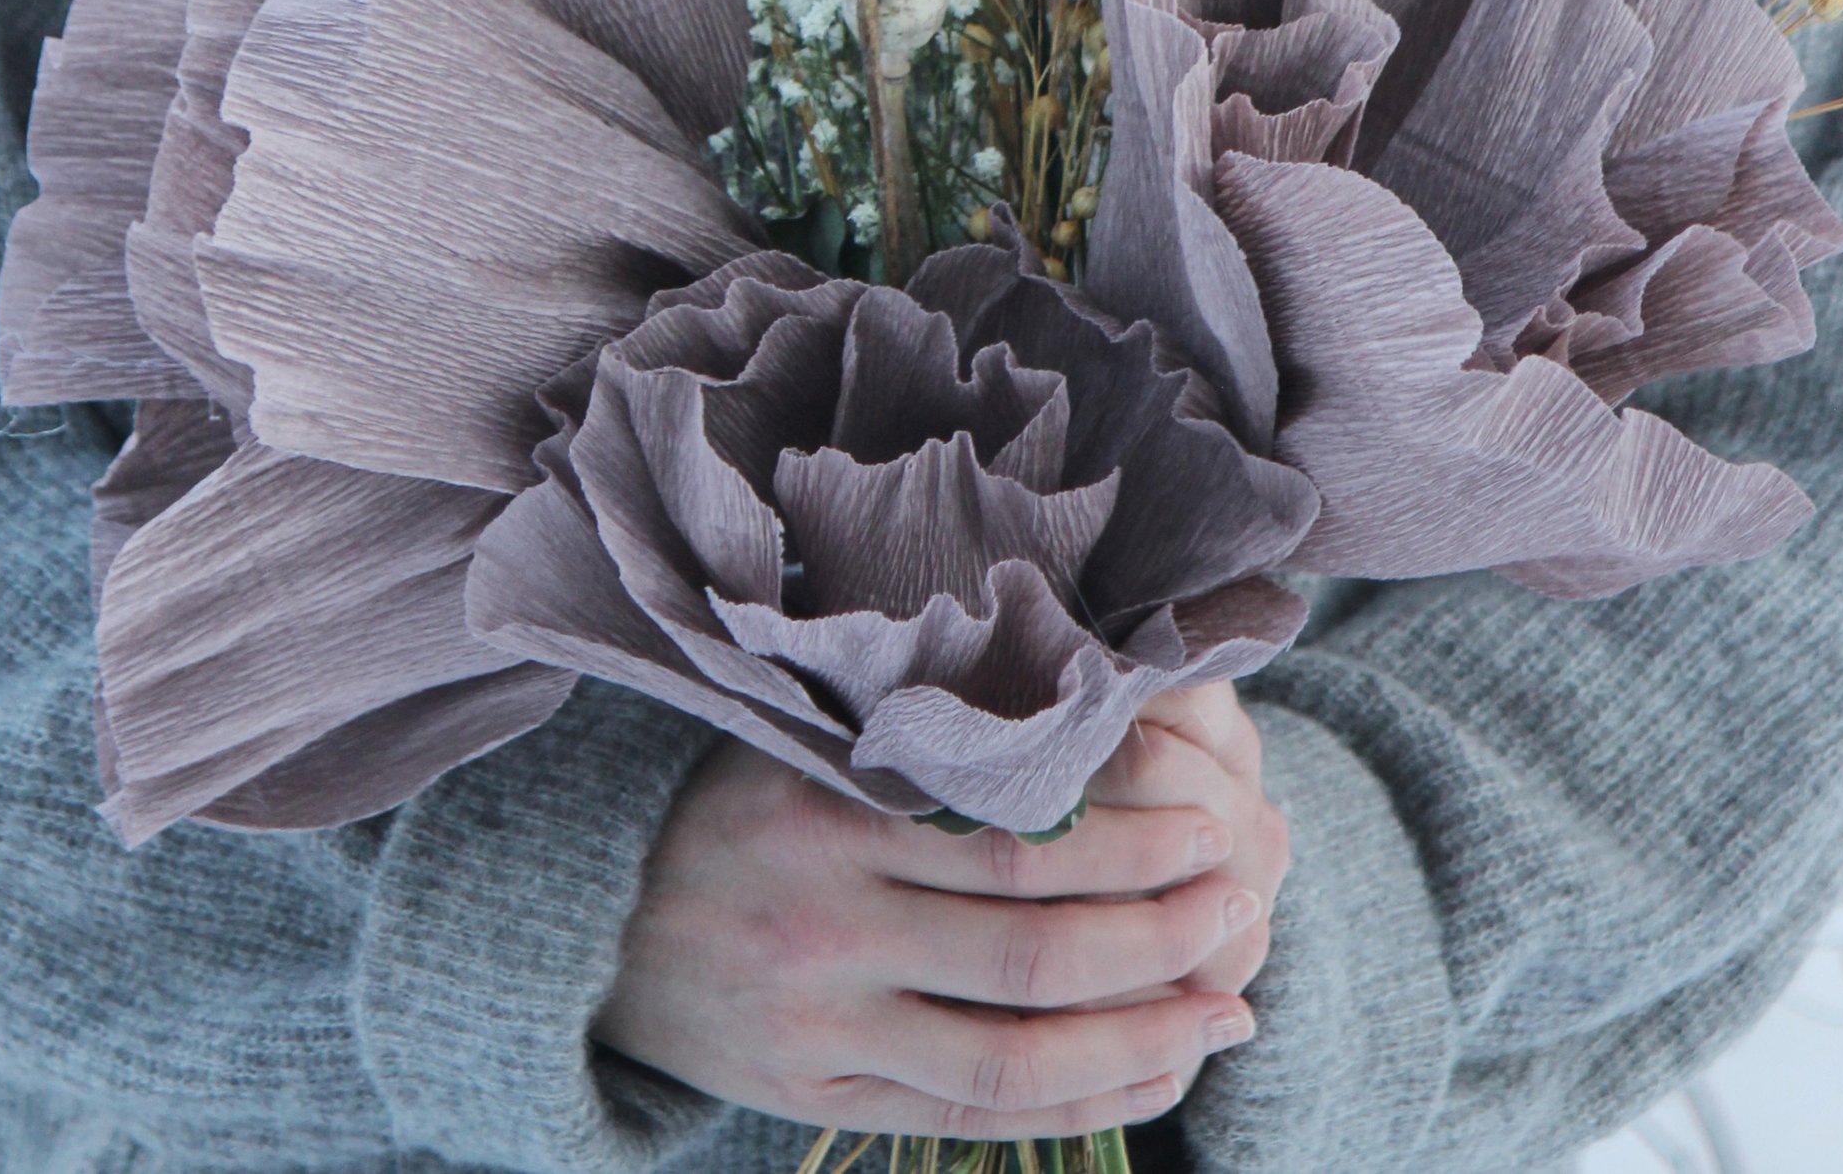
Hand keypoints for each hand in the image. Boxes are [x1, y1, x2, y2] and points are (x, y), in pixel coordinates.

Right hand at [593, 683, 1286, 1141]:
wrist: (595, 915)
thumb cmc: (739, 799)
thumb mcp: (812, 735)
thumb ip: (933, 739)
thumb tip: (1104, 724)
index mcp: (828, 809)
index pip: (1013, 830)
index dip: (1130, 832)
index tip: (1214, 807)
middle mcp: (825, 920)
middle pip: (1031, 947)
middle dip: (1160, 929)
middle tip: (1248, 893)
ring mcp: (823, 1022)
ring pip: (1014, 1049)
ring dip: (1143, 1031)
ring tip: (1233, 1000)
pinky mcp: (824, 1096)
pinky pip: (974, 1117)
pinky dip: (1081, 1104)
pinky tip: (1160, 1071)